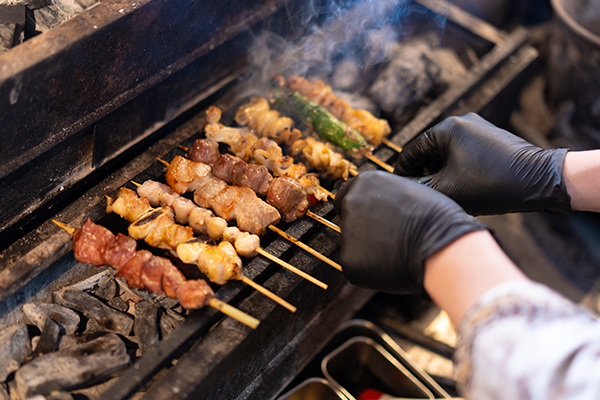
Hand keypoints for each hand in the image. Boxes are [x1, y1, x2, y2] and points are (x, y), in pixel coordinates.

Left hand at [334, 171, 485, 293]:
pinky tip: (391, 264)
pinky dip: (370, 269)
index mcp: (364, 182)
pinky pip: (357, 265)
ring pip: (353, 244)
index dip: (363, 210)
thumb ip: (385, 197)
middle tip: (388, 238)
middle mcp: (350, 203)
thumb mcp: (408, 191)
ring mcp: (347, 232)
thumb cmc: (437, 219)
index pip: (349, 196)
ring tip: (396, 250)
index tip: (375, 219)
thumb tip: (379, 208)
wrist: (442, 247)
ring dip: (368, 249)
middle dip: (363, 229)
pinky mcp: (349, 260)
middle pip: (348, 219)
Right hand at [394, 113, 572, 215]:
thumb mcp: (449, 190)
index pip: (412, 152)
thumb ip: (421, 189)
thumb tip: (406, 190)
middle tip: (423, 195)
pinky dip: (458, 170)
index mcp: (446, 128)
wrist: (539, 180)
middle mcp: (461, 122)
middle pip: (430, 153)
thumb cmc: (494, 183)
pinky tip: (462, 188)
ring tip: (443, 194)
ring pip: (447, 155)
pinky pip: (464, 154)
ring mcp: (478, 129)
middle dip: (425, 174)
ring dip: (442, 173)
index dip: (403, 174)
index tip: (399, 189)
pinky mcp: (491, 139)